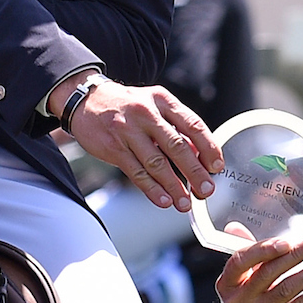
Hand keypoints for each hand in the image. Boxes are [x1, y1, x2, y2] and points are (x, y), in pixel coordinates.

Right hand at [58, 76, 222, 210]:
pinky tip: (163, 200)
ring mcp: (128, 131)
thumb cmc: (127, 106)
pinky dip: (151, 189)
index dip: (208, 147)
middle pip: (176, 146)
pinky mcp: (113, 148)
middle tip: (206, 190)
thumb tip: (201, 153)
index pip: (192, 124)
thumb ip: (177, 126)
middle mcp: (146, 113)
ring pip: (156, 163)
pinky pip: (136, 172)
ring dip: (173, 186)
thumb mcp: (155, 105)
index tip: (217, 166)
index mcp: (163, 101)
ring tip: (185, 203)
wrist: (86, 100)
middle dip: (194, 172)